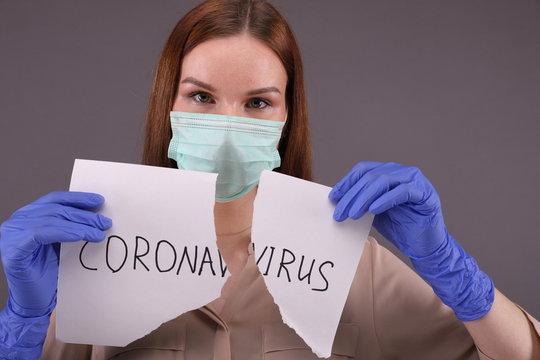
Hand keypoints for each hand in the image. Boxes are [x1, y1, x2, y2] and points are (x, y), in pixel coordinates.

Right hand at [0, 191, 111, 317]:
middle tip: (105, 222)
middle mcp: (17, 221)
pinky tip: (82, 236)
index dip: (78, 198)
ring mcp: (11, 234)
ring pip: (51, 220)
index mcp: (28, 216)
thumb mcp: (62, 242)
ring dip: (80, 225)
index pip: (54, 199)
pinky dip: (65, 232)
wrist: (35, 300)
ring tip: (99, 232)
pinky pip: (41, 234)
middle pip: (55, 209)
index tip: (100, 200)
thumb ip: (71, 225)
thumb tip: (97, 213)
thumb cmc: (49, 272)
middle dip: (84, 215)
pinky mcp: (13, 250)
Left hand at [328, 161, 445, 257]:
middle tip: (340, 212)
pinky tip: (373, 210)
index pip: (363, 170)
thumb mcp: (373, 212)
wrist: (423, 246)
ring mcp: (415, 181)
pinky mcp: (425, 193)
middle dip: (352, 195)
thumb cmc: (399, 227)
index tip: (333, 197)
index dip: (346, 182)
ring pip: (384, 181)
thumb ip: (360, 202)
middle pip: (371, 176)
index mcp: (389, 173)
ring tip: (353, 213)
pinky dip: (385, 199)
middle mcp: (402, 172)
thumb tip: (336, 199)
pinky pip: (403, 191)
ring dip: (364, 198)